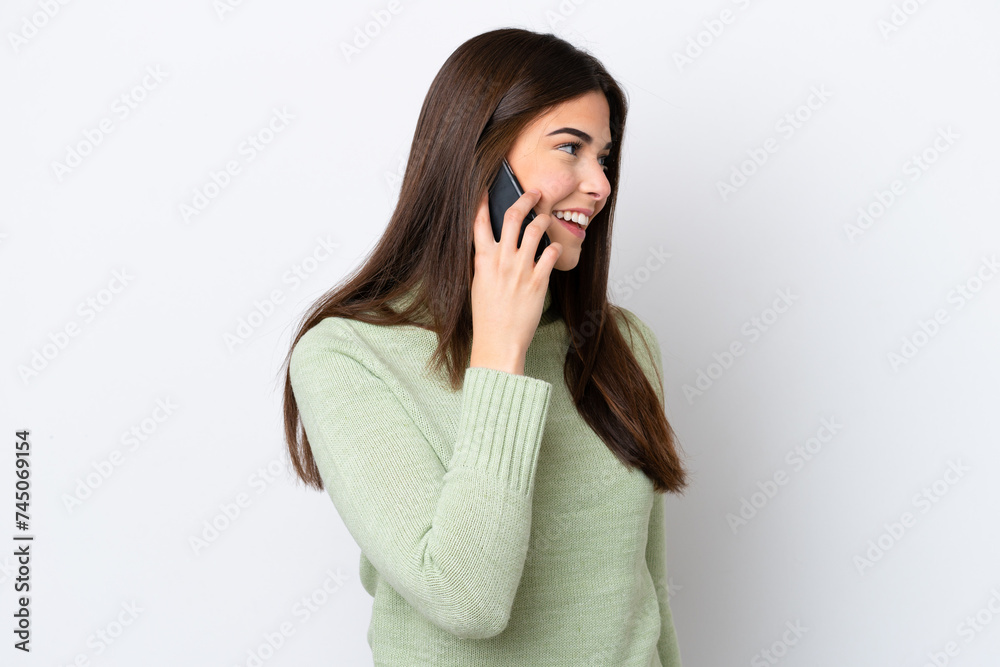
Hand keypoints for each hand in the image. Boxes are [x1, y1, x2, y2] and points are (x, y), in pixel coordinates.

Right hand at [469, 188, 562, 373]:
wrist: (498, 342)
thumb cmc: (487, 317)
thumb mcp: (478, 284)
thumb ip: (485, 262)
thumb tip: (493, 246)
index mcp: (482, 260)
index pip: (479, 221)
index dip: (482, 200)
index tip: (487, 186)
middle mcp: (501, 260)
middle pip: (513, 216)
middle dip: (525, 199)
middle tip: (535, 192)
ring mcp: (521, 269)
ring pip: (534, 230)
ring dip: (543, 219)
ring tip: (547, 217)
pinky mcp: (538, 281)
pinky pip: (550, 255)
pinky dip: (554, 248)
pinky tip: (555, 248)